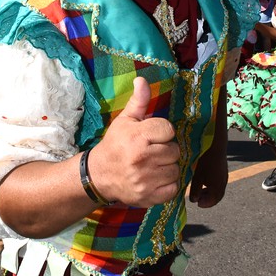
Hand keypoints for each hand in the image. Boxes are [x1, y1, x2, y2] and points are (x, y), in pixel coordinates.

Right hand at [88, 76, 179, 206]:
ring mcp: (146, 179)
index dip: (162, 132)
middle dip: (166, 150)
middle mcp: (143, 158)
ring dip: (168, 167)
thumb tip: (142, 79)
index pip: (169, 130)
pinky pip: (174, 188)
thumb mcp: (125, 121)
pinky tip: (155, 179)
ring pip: (176, 169)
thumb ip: (139, 101)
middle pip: (175, 150)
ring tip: (154, 165)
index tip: (152, 136)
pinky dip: (168, 185)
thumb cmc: (115, 145)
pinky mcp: (149, 196)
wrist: (99, 175)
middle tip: (152, 152)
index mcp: (138, 137)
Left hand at [189, 148, 227, 208]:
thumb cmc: (204, 159)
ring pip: (218, 190)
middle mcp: (223, 183)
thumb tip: (194, 200)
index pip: (212, 201)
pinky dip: (212, 186)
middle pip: (216, 196)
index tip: (197, 203)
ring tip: (200, 190)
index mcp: (217, 186)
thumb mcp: (197, 176)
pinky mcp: (223, 170)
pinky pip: (219, 183)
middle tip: (198, 199)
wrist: (215, 143)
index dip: (205, 204)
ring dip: (210, 192)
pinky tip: (204, 180)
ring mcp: (224, 176)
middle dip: (207, 199)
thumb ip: (195, 189)